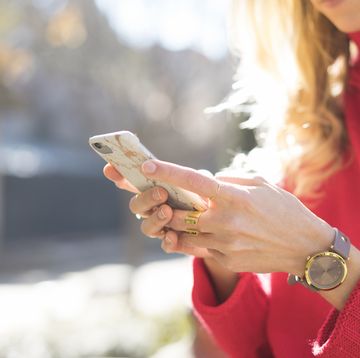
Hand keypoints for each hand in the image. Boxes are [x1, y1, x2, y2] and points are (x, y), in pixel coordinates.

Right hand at [103, 163, 210, 257]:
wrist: (222, 226)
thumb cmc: (209, 198)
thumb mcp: (204, 183)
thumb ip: (197, 178)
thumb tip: (198, 173)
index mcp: (156, 189)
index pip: (133, 182)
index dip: (119, 175)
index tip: (110, 169)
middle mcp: (154, 209)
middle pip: (136, 205)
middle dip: (145, 198)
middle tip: (161, 193)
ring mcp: (162, 227)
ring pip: (147, 227)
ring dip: (155, 218)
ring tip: (168, 211)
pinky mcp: (175, 243)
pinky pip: (166, 245)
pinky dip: (167, 241)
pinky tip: (173, 236)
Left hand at [140, 159, 334, 274]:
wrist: (304, 247)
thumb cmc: (284, 209)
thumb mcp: (260, 184)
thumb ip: (229, 180)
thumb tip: (204, 179)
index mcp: (233, 197)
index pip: (192, 181)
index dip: (167, 172)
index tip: (147, 166)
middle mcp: (225, 221)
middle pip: (178, 213)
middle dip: (165, 205)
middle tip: (164, 198)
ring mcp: (224, 244)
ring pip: (184, 233)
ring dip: (178, 223)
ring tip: (186, 215)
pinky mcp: (225, 259)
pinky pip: (199, 248)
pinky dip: (195, 238)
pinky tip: (206, 232)